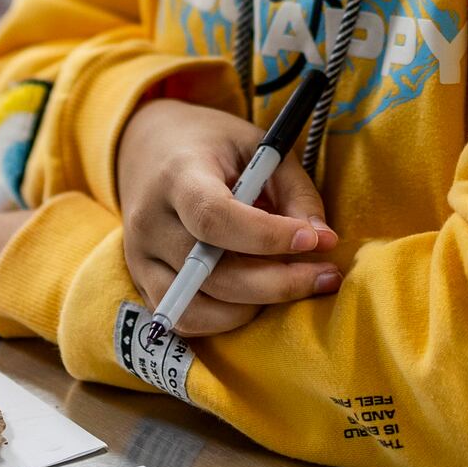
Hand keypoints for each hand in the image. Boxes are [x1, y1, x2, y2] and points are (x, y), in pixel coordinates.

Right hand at [114, 98, 338, 337]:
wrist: (148, 147)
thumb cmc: (212, 145)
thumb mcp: (259, 147)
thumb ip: (294, 191)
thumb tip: (323, 241)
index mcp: (177, 175)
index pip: (213, 217)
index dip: (267, 237)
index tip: (314, 240)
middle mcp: (149, 221)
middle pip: (212, 273)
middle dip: (279, 282)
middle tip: (328, 274)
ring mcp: (139, 258)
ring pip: (199, 307)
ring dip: (256, 306)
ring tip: (293, 283)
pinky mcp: (143, 283)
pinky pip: (187, 321)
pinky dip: (228, 319)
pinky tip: (258, 297)